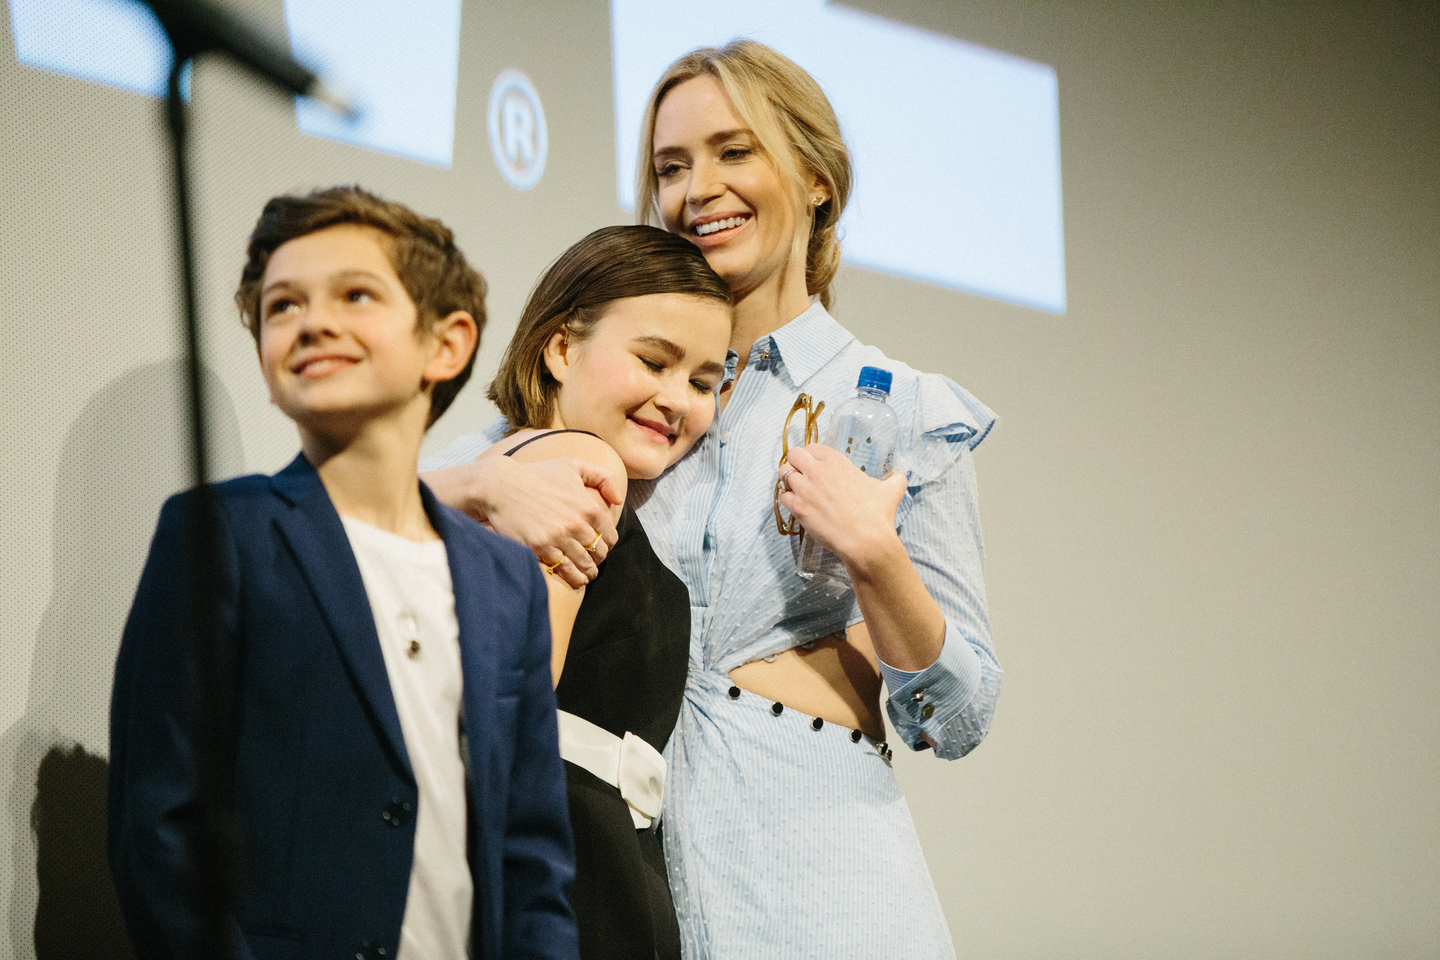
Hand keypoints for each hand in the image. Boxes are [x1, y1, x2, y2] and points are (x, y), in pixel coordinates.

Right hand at [422, 456, 621, 586]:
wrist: (501, 486)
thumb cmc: (537, 474)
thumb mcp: (572, 465)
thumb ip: (601, 477)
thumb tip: (618, 500)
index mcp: (588, 505)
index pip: (609, 535)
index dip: (608, 543)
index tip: (602, 546)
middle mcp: (576, 523)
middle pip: (598, 551)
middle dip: (598, 558)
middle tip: (594, 562)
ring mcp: (558, 537)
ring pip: (584, 564)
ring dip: (588, 572)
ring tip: (587, 575)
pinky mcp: (541, 548)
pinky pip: (564, 570)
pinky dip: (573, 578)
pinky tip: (575, 580)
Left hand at [777, 444, 906, 568]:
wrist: (866, 541)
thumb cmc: (878, 514)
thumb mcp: (892, 490)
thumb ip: (895, 478)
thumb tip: (898, 475)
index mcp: (836, 461)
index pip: (812, 447)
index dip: (811, 455)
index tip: (814, 465)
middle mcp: (817, 470)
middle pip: (793, 454)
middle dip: (796, 462)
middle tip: (803, 475)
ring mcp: (805, 488)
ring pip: (783, 474)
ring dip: (790, 480)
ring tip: (798, 490)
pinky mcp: (798, 507)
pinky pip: (782, 496)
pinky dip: (787, 498)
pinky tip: (797, 504)